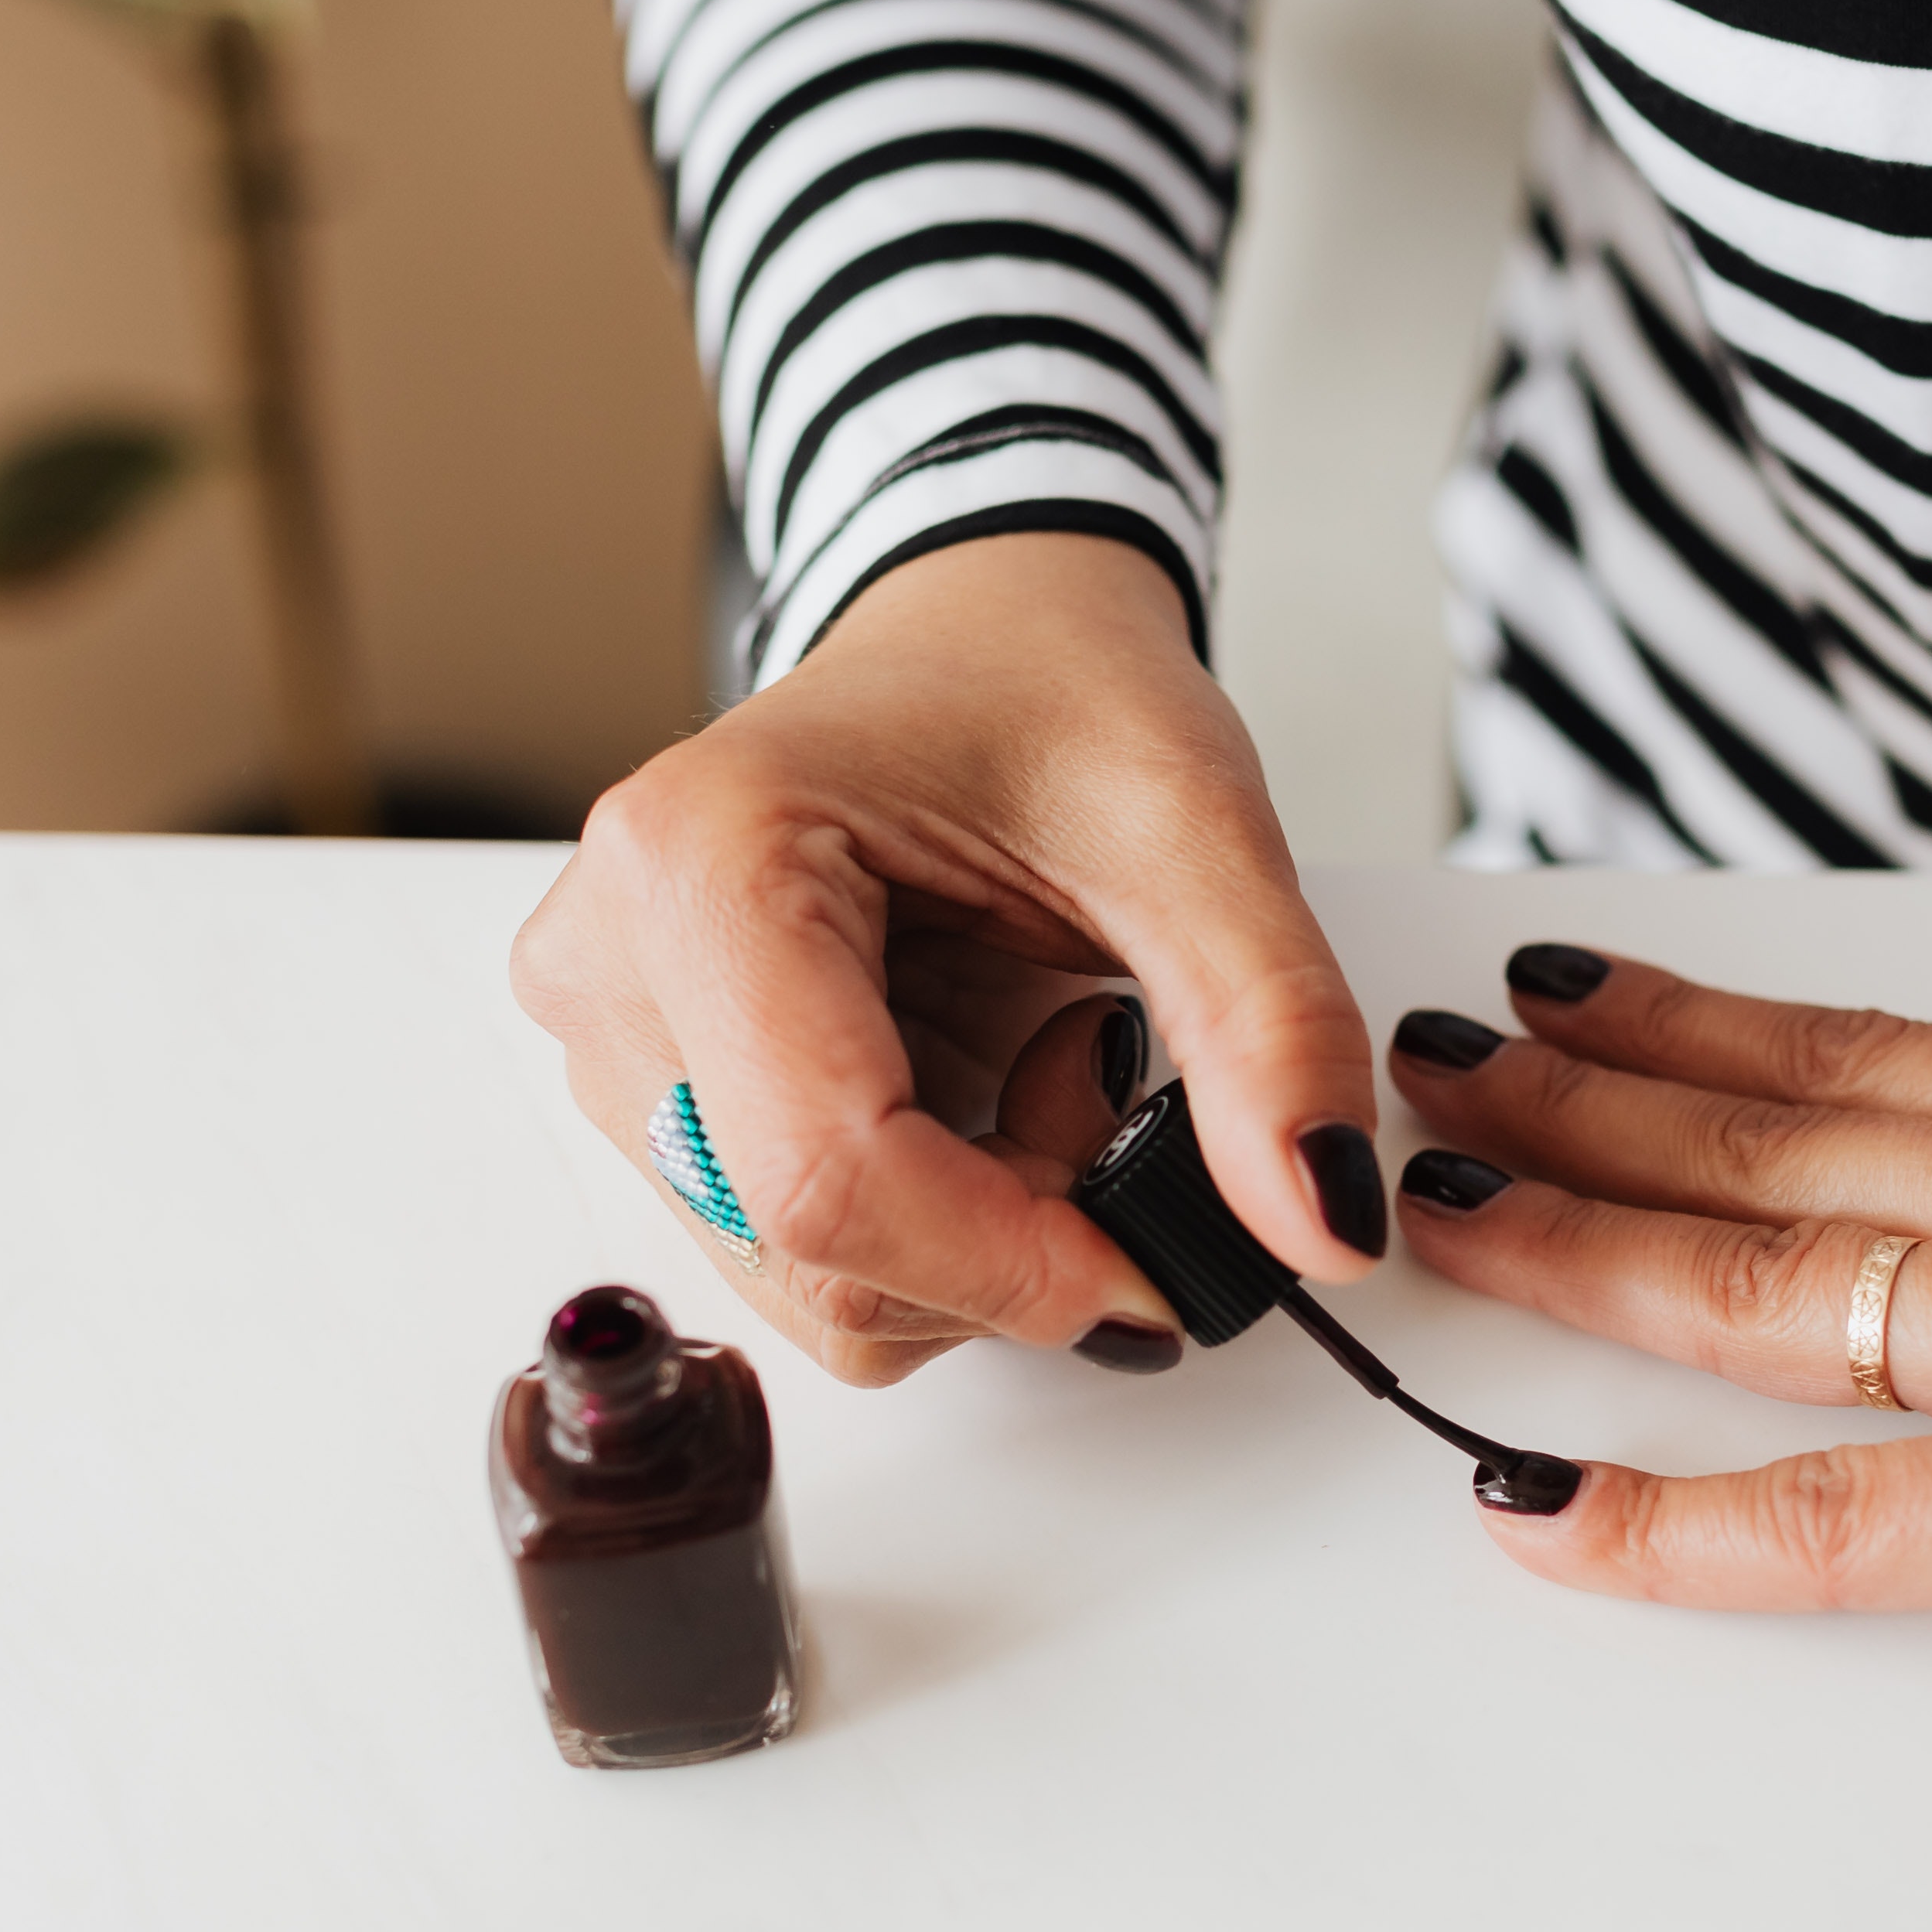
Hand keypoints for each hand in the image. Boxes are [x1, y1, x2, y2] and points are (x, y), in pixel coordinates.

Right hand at [509, 532, 1387, 1382]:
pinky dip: (933, 1228)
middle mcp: (610, 965)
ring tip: (1033, 1061)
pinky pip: (805, 1263)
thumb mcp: (1196, 832)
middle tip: (1100, 1083)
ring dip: (975, 1238)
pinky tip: (971, 1091)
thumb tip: (1321, 1222)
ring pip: (810, 1290)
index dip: (1013, 1262)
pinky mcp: (651, 1102)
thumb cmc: (1045, 692)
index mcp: (697, 860)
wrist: (977, 641)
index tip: (1155, 1259)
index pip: (829, 1178)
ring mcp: (614, 1047)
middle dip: (1007, 1242)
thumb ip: (1270, 1029)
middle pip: (813, 1258)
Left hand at [1385, 872, 1931, 1620]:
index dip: (1699, 1033)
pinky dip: (1671, 1527)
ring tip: (1427, 1214)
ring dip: (1570, 1252)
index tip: (1574, 997)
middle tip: (1421, 1081)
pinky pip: (1840, 1526)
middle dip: (1570, 1115)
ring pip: (1751, 1290)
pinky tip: (1532, 1518)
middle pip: (1759, 1153)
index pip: (1865, 1064)